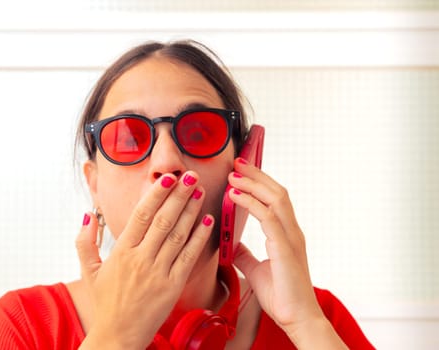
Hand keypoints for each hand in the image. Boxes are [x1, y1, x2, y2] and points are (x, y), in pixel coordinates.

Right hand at [76, 171, 213, 348]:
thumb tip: (88, 215)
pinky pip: (189, 257)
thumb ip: (85, 241)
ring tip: (199, 191)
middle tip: (190, 176)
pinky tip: (208, 221)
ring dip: (191, 211)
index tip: (167, 178)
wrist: (117, 336)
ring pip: (177, 235)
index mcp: (121, 252)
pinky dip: (199, 238)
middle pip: (163, 220)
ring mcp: (158, 273)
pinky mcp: (172, 286)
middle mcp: (140, 259)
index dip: (156, 195)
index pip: (141, 216)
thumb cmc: (105, 302)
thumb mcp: (89, 271)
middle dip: (178, 196)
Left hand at [229, 158, 346, 348]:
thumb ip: (246, 254)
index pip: (275, 198)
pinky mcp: (285, 248)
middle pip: (277, 191)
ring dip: (252, 184)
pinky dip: (250, 203)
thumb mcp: (256, 269)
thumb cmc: (281, 296)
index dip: (259, 182)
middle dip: (256, 174)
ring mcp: (291, 238)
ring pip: (275, 198)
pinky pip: (268, 217)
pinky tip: (235, 196)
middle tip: (237, 162)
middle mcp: (292, 231)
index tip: (241, 171)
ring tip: (234, 175)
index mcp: (286, 234)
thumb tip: (233, 244)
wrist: (297, 320)